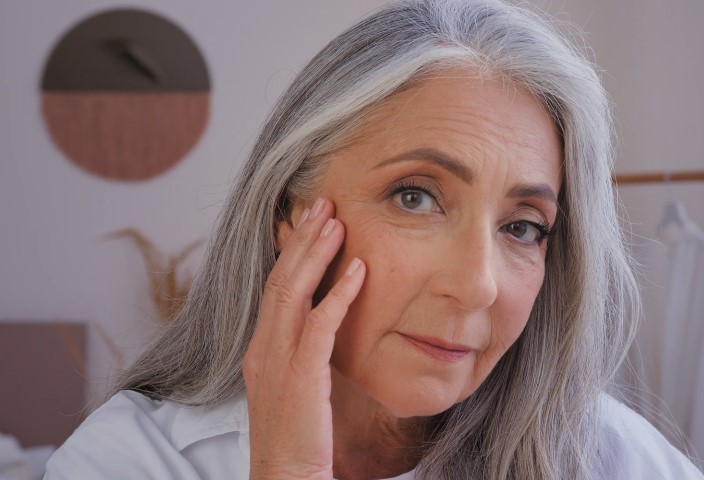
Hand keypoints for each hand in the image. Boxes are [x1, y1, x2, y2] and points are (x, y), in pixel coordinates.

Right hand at [243, 197, 365, 478]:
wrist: (286, 477)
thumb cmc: (297, 435)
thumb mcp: (294, 385)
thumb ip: (302, 351)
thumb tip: (322, 325)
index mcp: (260, 349)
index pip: (274, 287)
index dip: (292, 252)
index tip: (311, 222)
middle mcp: (263, 348)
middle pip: (280, 280)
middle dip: (302, 239)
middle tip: (322, 204)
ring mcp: (277, 361)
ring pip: (293, 292)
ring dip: (316, 254)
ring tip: (335, 221)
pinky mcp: (300, 377)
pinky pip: (320, 325)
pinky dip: (339, 294)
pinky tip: (359, 270)